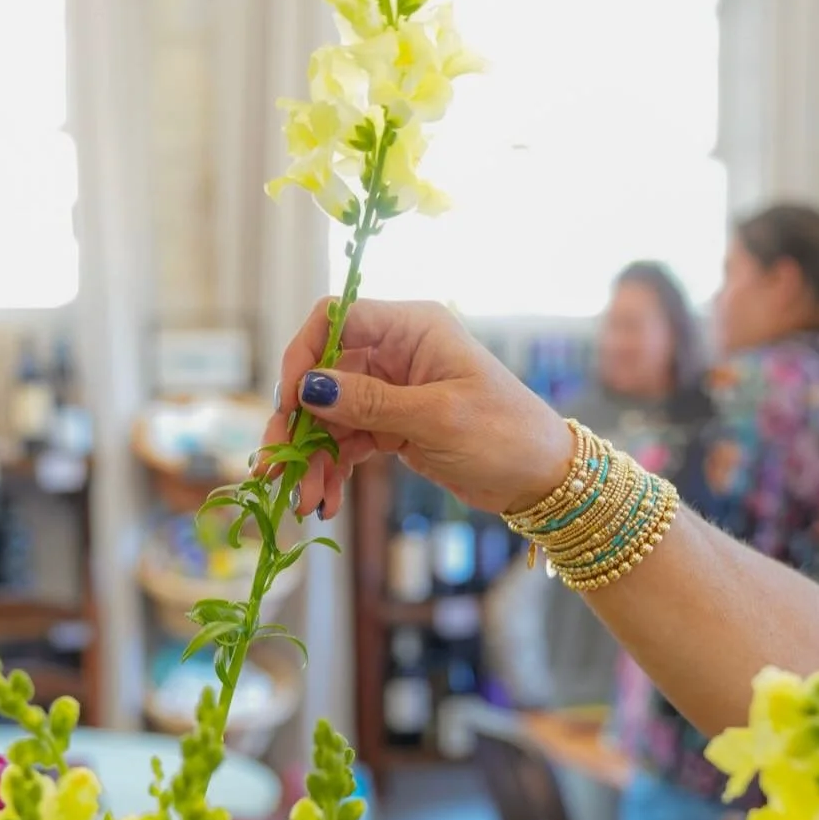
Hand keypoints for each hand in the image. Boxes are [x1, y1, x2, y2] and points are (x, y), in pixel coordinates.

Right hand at [259, 299, 572, 517]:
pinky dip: (331, 470)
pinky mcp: (391, 426)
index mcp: (411, 327)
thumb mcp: (436, 417)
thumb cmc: (504, 434)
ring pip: (328, 416)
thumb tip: (309, 388)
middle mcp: (396, 351)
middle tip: (277, 467)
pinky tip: (325, 501)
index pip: (335, 318)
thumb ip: (370, 403)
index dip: (303, 355)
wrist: (541, 478)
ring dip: (311, 457)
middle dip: (296, 423)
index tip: (289, 402)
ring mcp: (391, 390)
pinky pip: (345, 442)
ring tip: (305, 500)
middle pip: (322, 375)